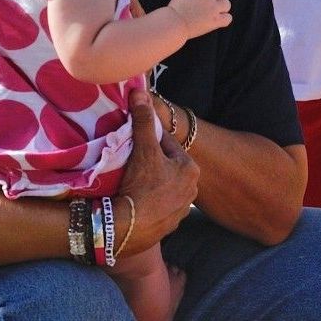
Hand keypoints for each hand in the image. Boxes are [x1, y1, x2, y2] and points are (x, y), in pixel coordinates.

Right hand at [116, 91, 197, 254]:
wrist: (128, 228)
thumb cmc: (140, 185)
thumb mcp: (143, 150)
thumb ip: (142, 121)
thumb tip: (140, 92)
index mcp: (190, 168)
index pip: (167, 145)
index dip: (148, 141)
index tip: (133, 140)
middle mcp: (192, 189)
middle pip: (165, 167)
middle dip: (150, 163)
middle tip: (129, 162)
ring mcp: (181, 210)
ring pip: (162, 188)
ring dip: (149, 184)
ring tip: (129, 183)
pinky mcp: (169, 226)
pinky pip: (157, 207)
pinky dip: (147, 203)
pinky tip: (134, 202)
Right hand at [167, 0, 232, 36]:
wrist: (173, 23)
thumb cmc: (177, 9)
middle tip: (209, 5)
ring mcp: (212, 7)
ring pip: (227, 4)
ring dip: (221, 9)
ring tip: (209, 15)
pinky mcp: (216, 20)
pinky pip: (228, 18)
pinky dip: (223, 20)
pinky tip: (215, 22)